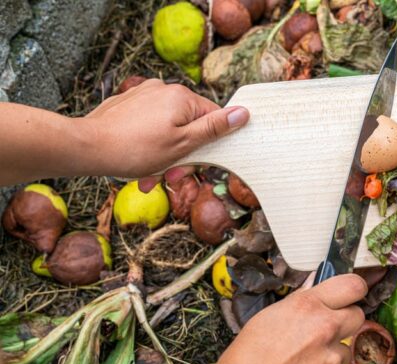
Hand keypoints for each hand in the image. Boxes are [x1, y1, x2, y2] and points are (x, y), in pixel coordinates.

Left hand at [80, 79, 248, 178]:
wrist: (87, 147)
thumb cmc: (135, 150)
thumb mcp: (183, 144)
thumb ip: (215, 128)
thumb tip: (243, 113)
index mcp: (182, 97)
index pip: (213, 118)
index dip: (209, 145)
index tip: (196, 164)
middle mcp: (164, 89)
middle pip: (189, 125)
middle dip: (182, 154)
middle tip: (168, 176)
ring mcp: (144, 95)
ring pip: (168, 128)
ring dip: (164, 154)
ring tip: (149, 175)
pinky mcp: (128, 103)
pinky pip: (149, 125)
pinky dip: (148, 144)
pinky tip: (138, 162)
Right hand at [132, 274, 367, 363]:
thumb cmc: (250, 353)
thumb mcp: (273, 313)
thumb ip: (303, 303)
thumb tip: (319, 294)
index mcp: (308, 305)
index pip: (353, 286)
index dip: (353, 291)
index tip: (351, 295)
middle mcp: (325, 328)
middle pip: (357, 316)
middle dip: (344, 322)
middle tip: (324, 332)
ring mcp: (332, 358)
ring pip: (345, 350)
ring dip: (331, 354)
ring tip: (304, 362)